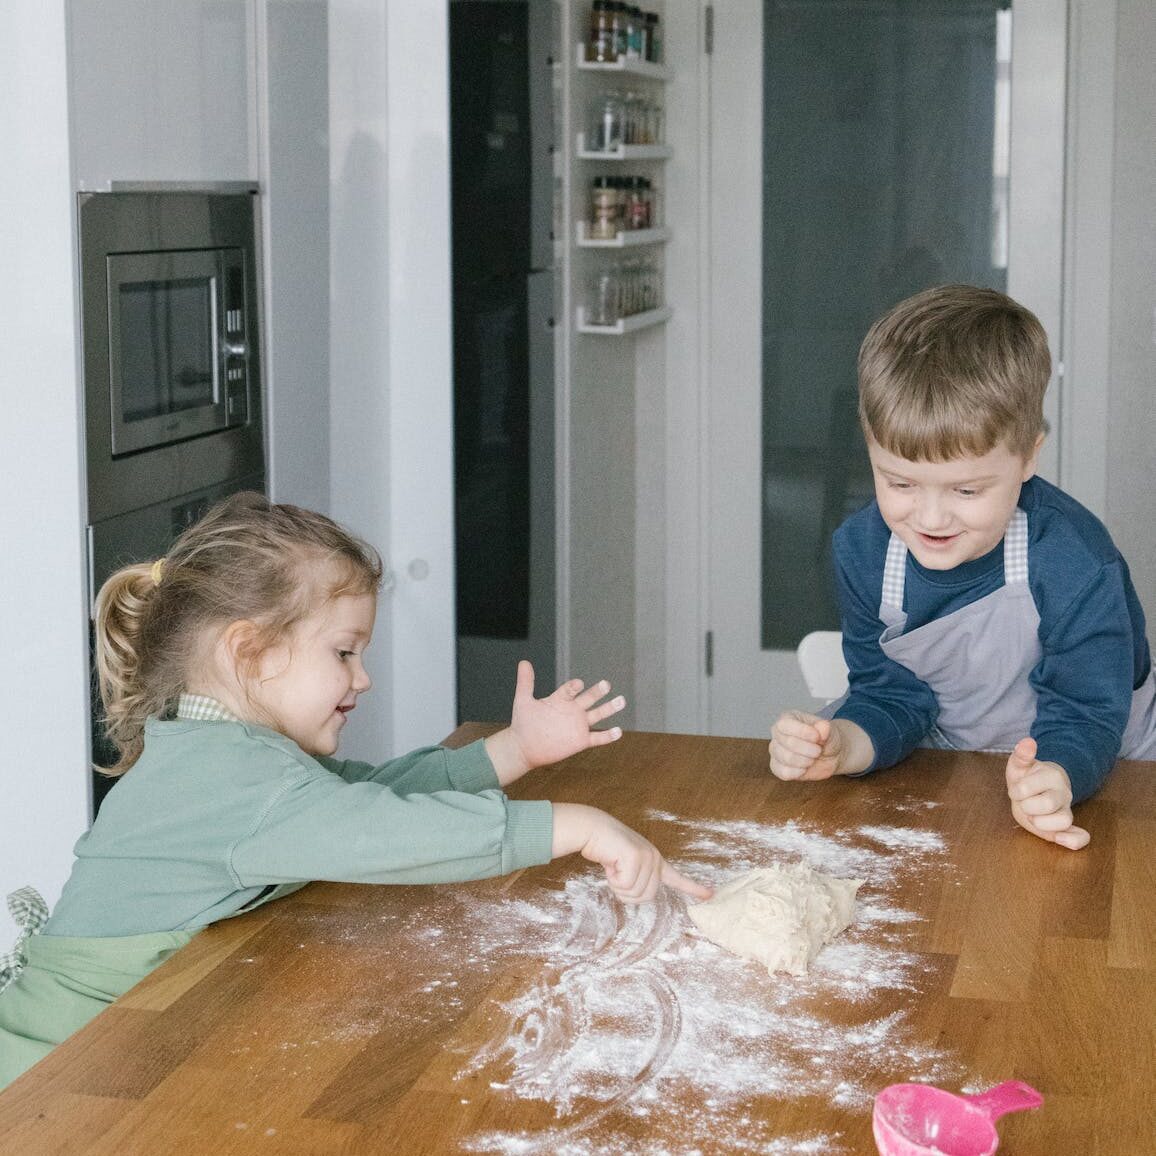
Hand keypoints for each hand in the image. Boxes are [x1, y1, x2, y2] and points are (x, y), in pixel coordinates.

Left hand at [484, 660, 625, 785]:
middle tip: (606, 684)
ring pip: (598, 715)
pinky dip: (608, 736)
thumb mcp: (523, 701)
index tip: (578, 684)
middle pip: (589, 698)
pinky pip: (597, 738)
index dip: (574, 687)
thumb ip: (526, 682)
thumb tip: (523, 662)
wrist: (525, 747)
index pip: (570, 689)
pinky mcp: (581, 741)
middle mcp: (572, 710)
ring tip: (621, 701)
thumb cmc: (523, 724)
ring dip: (609, 708)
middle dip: (598, 692)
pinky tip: (618, 731)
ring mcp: (578, 725)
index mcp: (561, 699)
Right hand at [552, 803, 712, 903]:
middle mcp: (655, 859)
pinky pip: (624, 885)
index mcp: (656, 861)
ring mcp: (648, 857)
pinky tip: (610, 861)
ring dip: (617, 885)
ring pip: (634, 893)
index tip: (711, 895)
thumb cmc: (606, 848)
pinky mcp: (636, 856)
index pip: (677, 878)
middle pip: (645, 897)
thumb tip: (643, 894)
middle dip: (626, 891)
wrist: (593, 829)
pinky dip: (612, 878)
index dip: (694, 888)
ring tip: (614, 864)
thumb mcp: (626, 866)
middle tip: (617, 872)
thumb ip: (638, 878)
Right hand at [769, 711, 871, 780]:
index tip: (817, 737)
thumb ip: (826, 728)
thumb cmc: (826, 739)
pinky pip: (783, 772)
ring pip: (786, 758)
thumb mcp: (830, 730)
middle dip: (808, 749)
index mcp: (787, 718)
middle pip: (787, 742)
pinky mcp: (777, 767)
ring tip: (813, 758)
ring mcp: (776, 751)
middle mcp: (778, 734)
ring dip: (805, 761)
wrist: (829, 755)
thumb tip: (823, 727)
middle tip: (818, 750)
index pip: (784, 725)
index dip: (801, 732)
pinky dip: (798, 772)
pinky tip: (805, 768)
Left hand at [1005, 737, 1089, 849]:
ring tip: (1035, 818)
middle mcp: (1063, 792)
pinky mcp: (1067, 827)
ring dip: (1043, 823)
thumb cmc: (1026, 778)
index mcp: (1051, 775)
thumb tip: (1027, 741)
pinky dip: (1074, 841)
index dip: (1017, 791)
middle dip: (1028, 806)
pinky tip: (1061, 840)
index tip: (1016, 790)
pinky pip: (1080, 837)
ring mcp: (1066, 810)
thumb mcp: (1019, 766)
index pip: (1029, 787)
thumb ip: (1021, 755)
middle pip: (1047, 803)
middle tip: (1025, 804)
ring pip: (1064, 820)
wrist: (1037, 790)